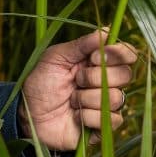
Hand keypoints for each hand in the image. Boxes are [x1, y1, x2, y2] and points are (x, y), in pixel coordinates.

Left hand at [20, 28, 138, 150]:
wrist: (28, 114)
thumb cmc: (41, 84)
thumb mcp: (55, 57)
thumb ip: (81, 44)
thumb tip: (106, 30)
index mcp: (99, 62)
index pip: (127, 54)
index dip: (117, 54)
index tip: (93, 57)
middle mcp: (108, 82)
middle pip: (126, 74)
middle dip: (94, 77)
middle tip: (75, 80)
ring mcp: (108, 104)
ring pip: (116, 97)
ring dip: (86, 98)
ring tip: (70, 99)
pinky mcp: (105, 126)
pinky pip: (110, 119)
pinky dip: (87, 116)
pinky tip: (75, 116)